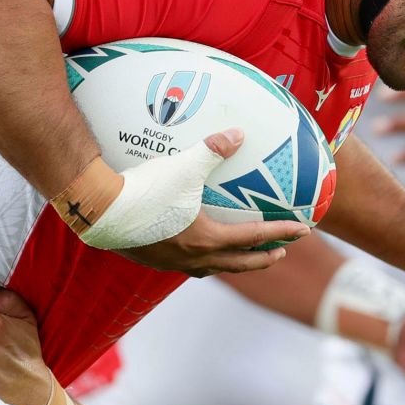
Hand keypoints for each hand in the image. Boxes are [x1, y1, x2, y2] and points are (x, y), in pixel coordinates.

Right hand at [112, 129, 309, 275]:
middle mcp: (193, 257)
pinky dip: (202, 261)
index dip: (281, 233)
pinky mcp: (152, 260)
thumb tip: (238, 135)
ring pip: (211, 269)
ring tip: (240, 256)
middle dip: (263, 259)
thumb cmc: (145, 189)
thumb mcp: (183, 166)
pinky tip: (195, 249)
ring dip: (232, 264)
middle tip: (281, 252)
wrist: (100, 210)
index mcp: (207, 238)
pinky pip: (186, 266)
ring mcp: (171, 262)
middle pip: (238, 264)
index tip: (304, 230)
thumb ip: (213, 150)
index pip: (254, 237)